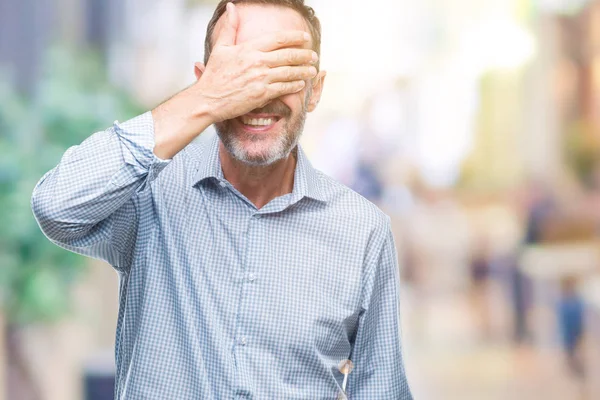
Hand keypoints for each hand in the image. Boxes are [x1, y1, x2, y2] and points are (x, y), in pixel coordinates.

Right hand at [193, 2, 318, 122]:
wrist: (208, 99)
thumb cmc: (214, 75)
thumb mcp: (220, 48)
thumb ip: (230, 28)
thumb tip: (232, 7)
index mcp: (249, 48)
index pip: (278, 39)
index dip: (294, 37)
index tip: (305, 37)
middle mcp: (257, 62)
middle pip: (288, 55)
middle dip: (304, 55)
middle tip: (314, 55)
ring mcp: (260, 78)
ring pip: (289, 72)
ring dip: (303, 71)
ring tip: (312, 70)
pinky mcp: (261, 94)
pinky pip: (283, 88)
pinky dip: (294, 86)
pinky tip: (300, 84)